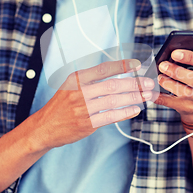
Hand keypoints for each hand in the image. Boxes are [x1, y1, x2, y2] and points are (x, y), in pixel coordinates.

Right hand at [28, 59, 154, 149]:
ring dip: (134, 98)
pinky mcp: (86, 124)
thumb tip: (119, 73)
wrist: (44, 127)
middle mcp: (79, 92)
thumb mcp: (71, 85)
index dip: (123, 66)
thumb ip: (92, 79)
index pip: (104, 69)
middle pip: (113, 85)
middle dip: (135, 84)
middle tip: (149, 84)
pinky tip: (135, 110)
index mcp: (76, 79)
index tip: (138, 65)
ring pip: (114, 101)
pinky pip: (110, 117)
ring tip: (147, 96)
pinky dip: (124, 113)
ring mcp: (82, 108)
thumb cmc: (62, 105)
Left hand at [154, 27, 192, 124]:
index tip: (175, 52)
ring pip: (185, 92)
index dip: (190, 57)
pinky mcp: (187, 108)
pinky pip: (172, 103)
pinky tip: (152, 91)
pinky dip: (161, 97)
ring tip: (159, 76)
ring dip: (169, 83)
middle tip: (162, 64)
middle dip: (176, 71)